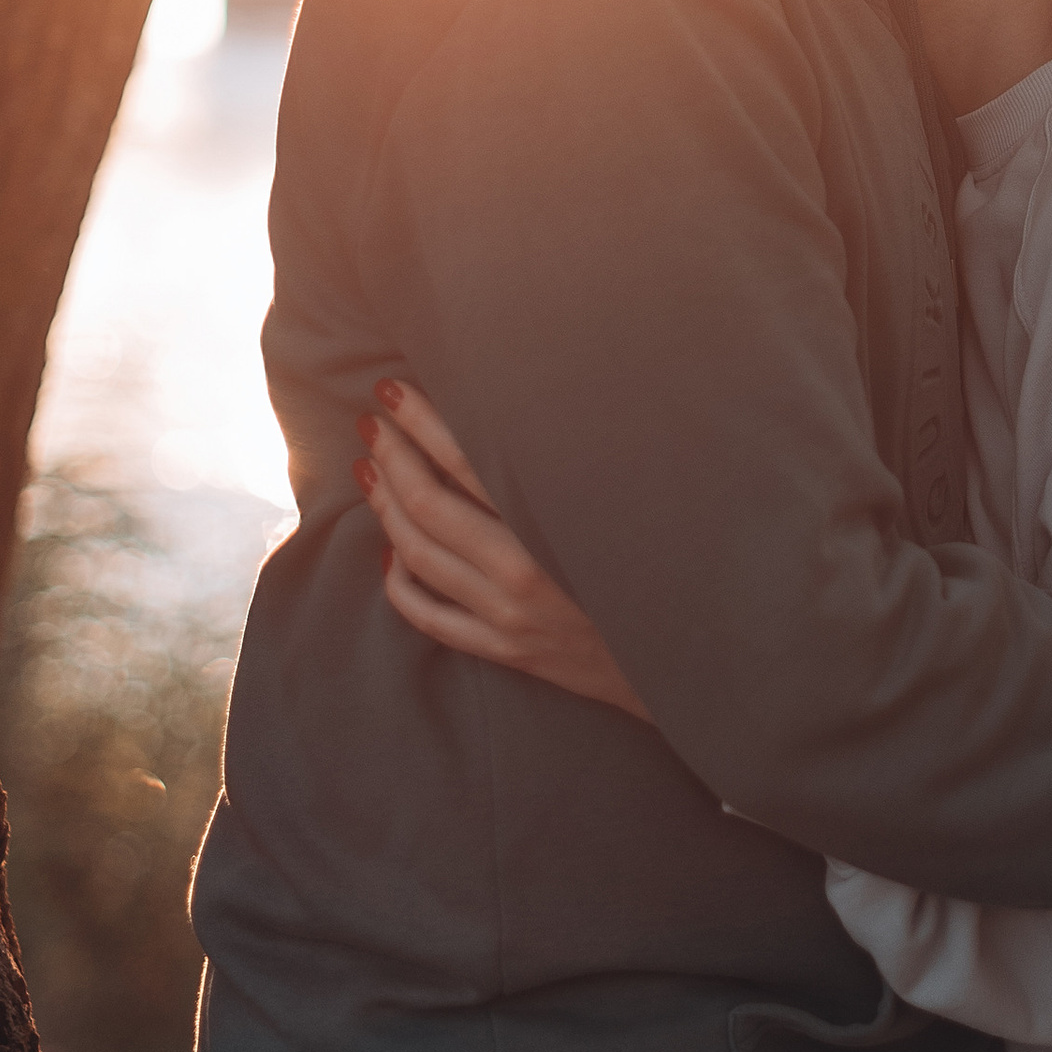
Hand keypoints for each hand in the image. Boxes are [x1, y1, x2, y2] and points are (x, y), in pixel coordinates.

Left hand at [354, 379, 649, 718]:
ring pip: (418, 557)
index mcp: (555, 524)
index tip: (394, 391)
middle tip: (371, 423)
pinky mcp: (504, 650)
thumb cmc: (659, 569)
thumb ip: (574, 468)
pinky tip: (390, 556)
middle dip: (392, 456)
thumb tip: (525, 413)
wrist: (681, 660)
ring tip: (370, 472)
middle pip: (429, 505)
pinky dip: (400, 584)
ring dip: (386, 508)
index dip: (423, 422)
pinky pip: (429, 618)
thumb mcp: (626, 508)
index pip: (469, 460)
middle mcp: (524, 571)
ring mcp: (507, 616)